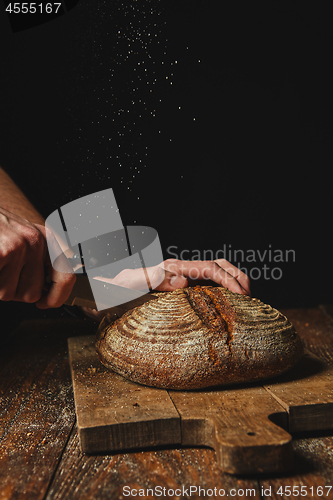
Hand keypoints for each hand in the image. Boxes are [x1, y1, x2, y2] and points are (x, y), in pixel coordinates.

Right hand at [0, 207, 74, 307]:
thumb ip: (35, 261)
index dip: (56, 297)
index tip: (45, 303)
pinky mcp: (4, 251)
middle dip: (13, 291)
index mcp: (45, 239)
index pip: (65, 276)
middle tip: (2, 273)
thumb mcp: (21, 236)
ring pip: (9, 293)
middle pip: (31, 293)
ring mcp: (20, 246)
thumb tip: (45, 292)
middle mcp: (36, 241)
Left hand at [82, 258, 249, 320]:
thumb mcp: (131, 284)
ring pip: (214, 273)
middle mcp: (180, 271)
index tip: (242, 294)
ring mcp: (181, 278)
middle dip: (237, 277)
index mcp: (173, 269)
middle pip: (217, 265)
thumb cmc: (116, 289)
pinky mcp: (179, 287)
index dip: (228, 279)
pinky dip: (223, 290)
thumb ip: (154, 279)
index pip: (209, 268)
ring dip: (233, 281)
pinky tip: (227, 304)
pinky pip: (206, 285)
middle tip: (251, 295)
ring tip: (246, 298)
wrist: (105, 291)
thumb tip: (183, 280)